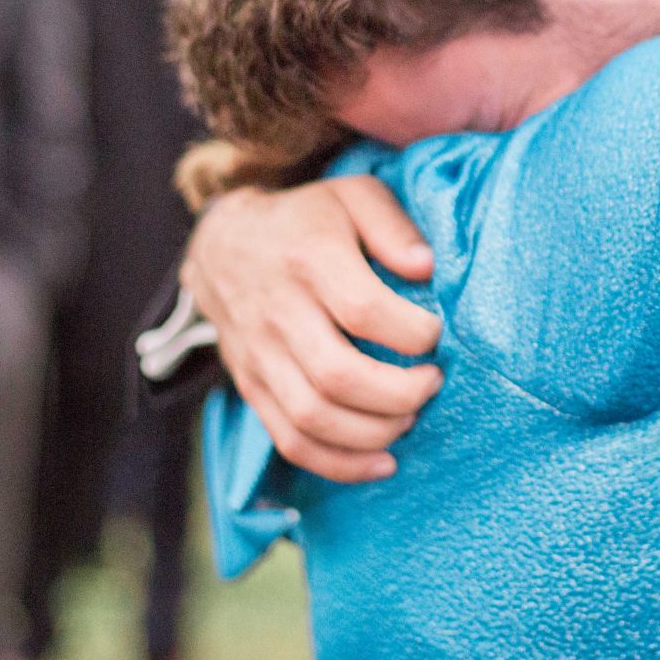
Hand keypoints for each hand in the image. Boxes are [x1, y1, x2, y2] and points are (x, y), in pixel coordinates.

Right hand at [184, 175, 442, 482]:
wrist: (221, 245)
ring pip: (314, 418)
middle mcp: (278, 312)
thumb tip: (426, 269)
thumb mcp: (352, 196)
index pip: (365, 311)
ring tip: (411, 415)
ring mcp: (259, 356)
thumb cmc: (307, 221)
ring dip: (375, 431)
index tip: (437, 336)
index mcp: (309, 259)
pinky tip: (383, 462)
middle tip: (432, 382)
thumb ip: (393, 226)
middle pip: (338, 376)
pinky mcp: (252, 387)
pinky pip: (290, 441)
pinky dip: (340, 464)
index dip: (413, 333)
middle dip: (400, 393)